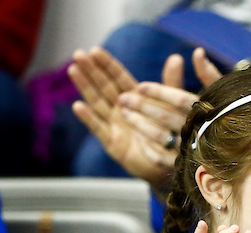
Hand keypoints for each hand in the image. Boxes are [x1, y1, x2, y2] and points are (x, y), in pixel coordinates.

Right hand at [69, 47, 178, 188]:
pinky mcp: (113, 143)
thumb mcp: (173, 105)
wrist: (172, 164)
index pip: (118, 78)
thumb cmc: (173, 134)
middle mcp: (122, 110)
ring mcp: (115, 125)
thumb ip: (171, 83)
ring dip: (85, 87)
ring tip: (74, 70)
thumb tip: (176, 57)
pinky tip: (78, 106)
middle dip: (91, 70)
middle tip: (78, 54)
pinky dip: (89, 118)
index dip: (107, 64)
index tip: (95, 50)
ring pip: (97, 102)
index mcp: (135, 99)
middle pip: (103, 87)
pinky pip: (99, 128)